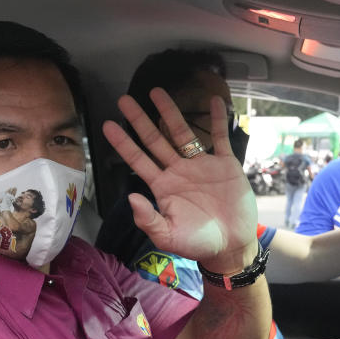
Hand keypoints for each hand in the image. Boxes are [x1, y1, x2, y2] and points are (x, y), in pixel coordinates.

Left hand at [102, 88, 257, 270]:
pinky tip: (215, 101)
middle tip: (124, 100)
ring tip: (157, 92)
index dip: (123, 143)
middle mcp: (178, 171)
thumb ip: (148, 219)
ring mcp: (201, 166)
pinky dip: (217, 120)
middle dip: (139, 120)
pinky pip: (220, 138)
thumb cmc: (198, 244)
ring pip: (182, 133)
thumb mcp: (168, 236)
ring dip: (170, 112)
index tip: (107, 124)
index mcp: (162, 187)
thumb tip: (130, 197)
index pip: (138, 160)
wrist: (232, 246)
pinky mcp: (225, 164)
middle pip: (155, 140)